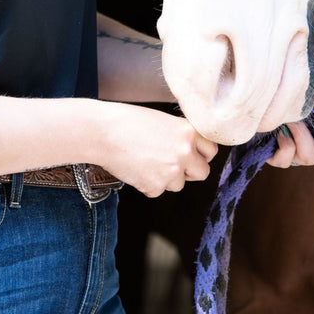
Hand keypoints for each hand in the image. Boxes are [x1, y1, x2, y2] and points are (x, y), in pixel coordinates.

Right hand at [96, 102, 217, 197]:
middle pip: (202, 173)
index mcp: (188, 132)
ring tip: (146, 162)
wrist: (102, 132)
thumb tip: (192, 152)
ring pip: (178, 184)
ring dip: (166, 178)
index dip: (201, 155)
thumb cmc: (128, 122)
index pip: (211, 151)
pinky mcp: (155, 186)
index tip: (192, 155)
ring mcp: (171, 171)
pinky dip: (148, 185)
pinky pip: (158, 191)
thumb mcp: (163, 121)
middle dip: (189, 172)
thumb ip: (181, 136)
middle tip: (170, 164)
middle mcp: (185, 152)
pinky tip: (136, 169)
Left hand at [265, 79, 313, 171]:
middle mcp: (313, 147)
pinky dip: (285, 145)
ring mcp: (295, 155)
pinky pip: (285, 161)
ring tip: (293, 120)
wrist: (259, 94)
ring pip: (308, 158)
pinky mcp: (275, 157)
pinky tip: (280, 131)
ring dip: (303, 137)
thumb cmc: (289, 91)